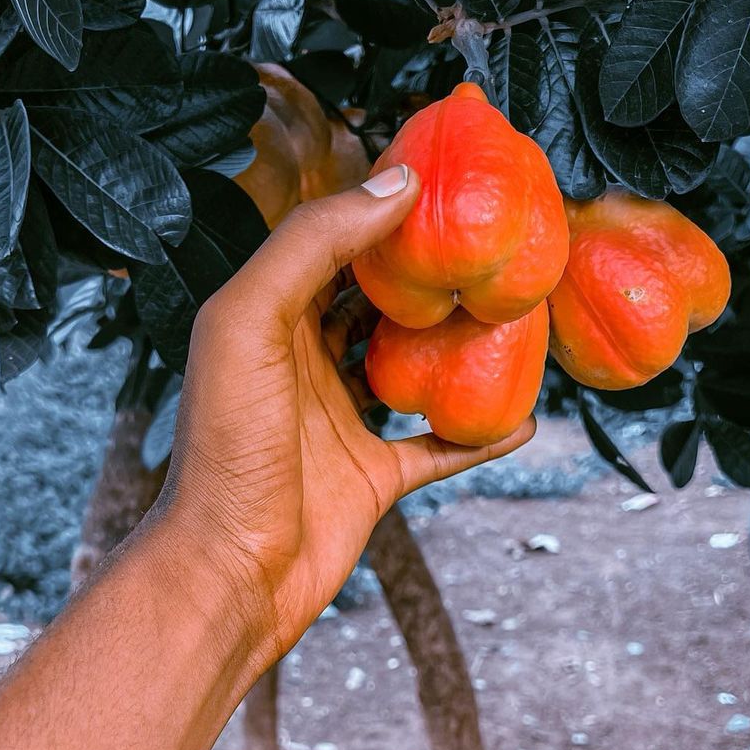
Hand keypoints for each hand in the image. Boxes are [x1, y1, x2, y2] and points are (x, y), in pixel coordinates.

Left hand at [160, 164, 536, 668]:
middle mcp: (307, 364)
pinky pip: (438, 448)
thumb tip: (396, 181)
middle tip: (495, 241)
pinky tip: (524, 414)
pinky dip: (479, 434)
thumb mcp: (250, 322)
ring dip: (461, 345)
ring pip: (414, 369)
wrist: (231, 571)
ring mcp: (342, 421)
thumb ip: (313, 246)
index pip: (332, 244)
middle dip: (431, 274)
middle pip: (380, 304)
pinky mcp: (373, 478)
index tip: (447, 179)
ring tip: (517, 313)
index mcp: (271, 319)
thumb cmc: (226, 449)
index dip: (382, 209)